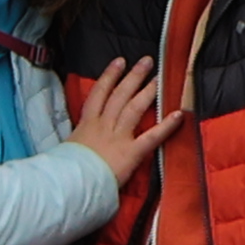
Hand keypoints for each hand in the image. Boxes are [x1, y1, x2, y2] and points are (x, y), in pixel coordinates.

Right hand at [63, 50, 188, 186]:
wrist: (71, 183)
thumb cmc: (65, 169)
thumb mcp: (67, 149)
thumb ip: (77, 141)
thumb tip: (77, 141)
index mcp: (87, 124)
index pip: (99, 94)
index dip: (109, 76)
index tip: (119, 62)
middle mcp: (103, 125)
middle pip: (120, 95)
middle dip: (133, 76)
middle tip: (147, 61)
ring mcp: (118, 137)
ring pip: (134, 108)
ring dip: (147, 92)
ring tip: (159, 79)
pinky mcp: (131, 152)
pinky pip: (152, 136)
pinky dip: (166, 126)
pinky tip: (178, 115)